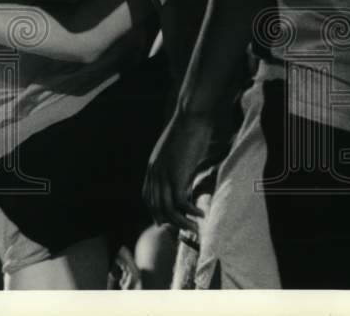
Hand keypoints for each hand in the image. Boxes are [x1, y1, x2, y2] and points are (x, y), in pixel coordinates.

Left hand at [143, 109, 212, 232]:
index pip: (148, 196)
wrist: (191, 117)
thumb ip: (176, 167)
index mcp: (153, 166)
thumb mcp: (176, 153)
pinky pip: (181, 202)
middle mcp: (155, 172)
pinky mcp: (177, 174)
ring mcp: (164, 174)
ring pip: (167, 208)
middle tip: (182, 231)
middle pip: (156, 206)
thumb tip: (184, 180)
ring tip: (195, 229)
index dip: (155, 211)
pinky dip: (190, 212)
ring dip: (181, 223)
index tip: (165, 222)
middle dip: (168, 221)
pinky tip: (201, 215)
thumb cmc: (188, 130)